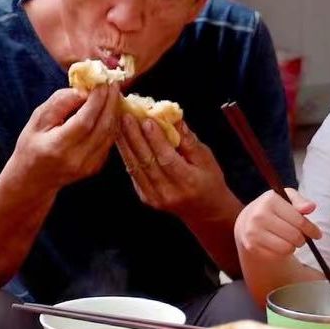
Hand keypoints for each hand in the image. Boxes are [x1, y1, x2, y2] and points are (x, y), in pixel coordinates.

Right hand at [14, 84, 124, 189]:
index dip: (96, 100)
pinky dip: (112, 123)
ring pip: (110, 134)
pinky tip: (110, 109)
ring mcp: (89, 166)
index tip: (101, 81)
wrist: (33, 179)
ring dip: (114, 111)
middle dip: (110, 101)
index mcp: (58, 147)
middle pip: (102, 127)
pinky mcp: (95, 167)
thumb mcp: (37, 120)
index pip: (84, 120)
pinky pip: (109, 141)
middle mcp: (77, 159)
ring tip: (113, 92)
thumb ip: (59, 103)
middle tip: (112, 82)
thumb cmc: (31, 145)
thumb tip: (83, 90)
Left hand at [116, 113, 237, 222]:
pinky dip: (127, 155)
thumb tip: (173, 118)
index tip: (147, 120)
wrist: (206, 211)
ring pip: (136, 168)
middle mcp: (169, 192)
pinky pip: (134, 174)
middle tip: (126, 116)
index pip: (167, 159)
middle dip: (135, 137)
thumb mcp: (207, 159)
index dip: (156, 139)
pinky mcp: (146, 198)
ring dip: (126, 144)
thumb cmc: (209, 181)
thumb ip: (188, 140)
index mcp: (188, 182)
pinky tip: (123, 139)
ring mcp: (155, 197)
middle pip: (147, 162)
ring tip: (119, 124)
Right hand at [235, 188, 319, 264]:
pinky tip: (278, 244)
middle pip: (295, 236)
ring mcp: (253, 232)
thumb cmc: (273, 209)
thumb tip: (311, 207)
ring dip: (293, 246)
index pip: (299, 221)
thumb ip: (300, 201)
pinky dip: (282, 251)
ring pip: (287, 248)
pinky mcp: (251, 246)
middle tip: (302, 238)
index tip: (317, 234)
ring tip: (289, 240)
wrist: (247, 223)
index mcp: (270, 200)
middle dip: (302, 238)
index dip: (312, 229)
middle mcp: (259, 216)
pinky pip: (277, 255)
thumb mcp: (286, 198)